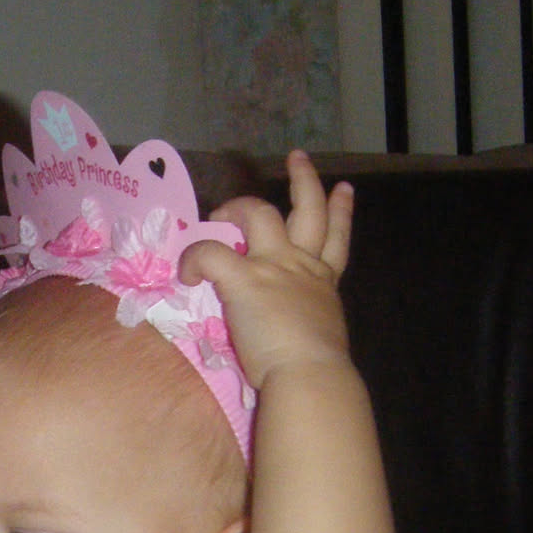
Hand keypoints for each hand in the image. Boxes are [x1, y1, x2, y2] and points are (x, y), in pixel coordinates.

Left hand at [180, 151, 355, 391]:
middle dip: (304, 180)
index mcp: (322, 283)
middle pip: (308, 209)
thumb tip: (286, 330)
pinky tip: (189, 273)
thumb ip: (303, 320)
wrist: (309, 374)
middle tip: (297, 158)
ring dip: (237, 206)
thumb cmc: (315, 369)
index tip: (343, 190)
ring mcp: (273, 266)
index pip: (336, 240)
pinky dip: (194, 259)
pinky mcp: (244, 278)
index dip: (341, 213)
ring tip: (220, 211)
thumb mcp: (318, 334)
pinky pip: (210, 253)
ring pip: (259, 212)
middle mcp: (302, 266)